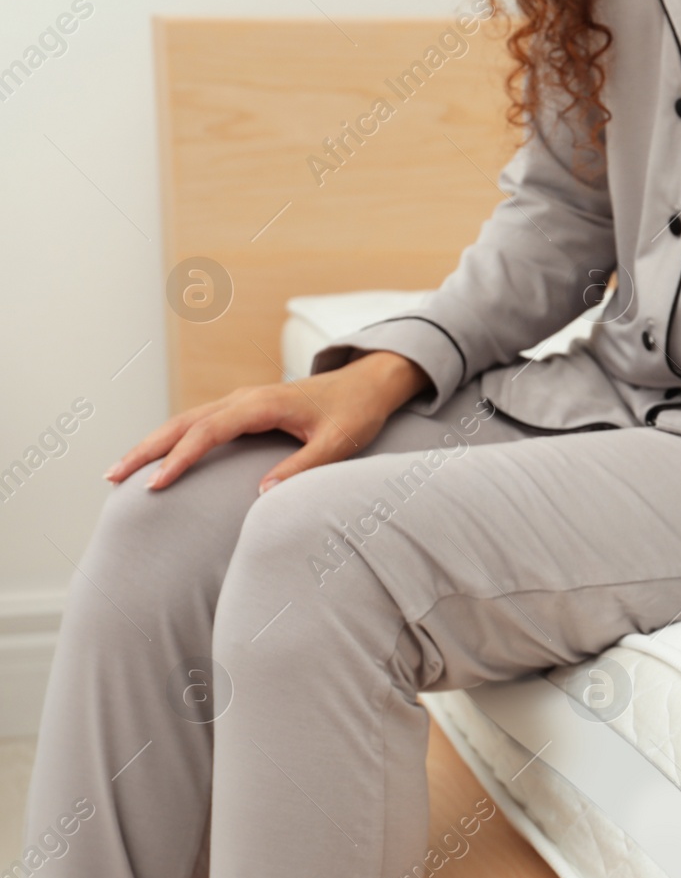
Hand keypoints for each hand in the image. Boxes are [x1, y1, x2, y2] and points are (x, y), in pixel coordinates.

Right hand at [106, 352, 428, 493]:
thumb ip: (302, 467)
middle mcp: (245, 398)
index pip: (209, 432)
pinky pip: (200, 422)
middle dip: (146, 448)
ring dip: (152, 442)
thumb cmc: (356, 413)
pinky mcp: (246, 408)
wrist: (369, 384)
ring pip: (186, 419)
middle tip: (113, 477)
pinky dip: (174, 438)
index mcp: (263, 404)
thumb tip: (262, 493)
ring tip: (120, 470)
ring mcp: (243, 401)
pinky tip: (158, 457)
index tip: (156, 484)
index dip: (180, 458)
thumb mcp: (338, 443)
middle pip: (184, 422)